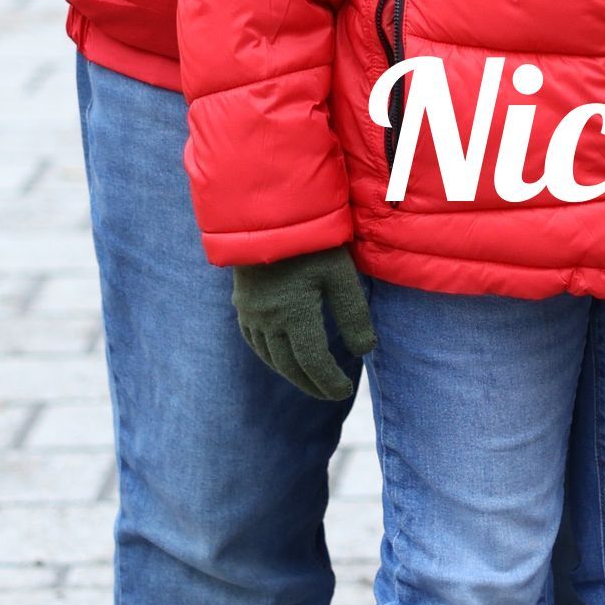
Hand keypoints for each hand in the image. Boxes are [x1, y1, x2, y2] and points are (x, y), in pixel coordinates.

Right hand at [231, 245, 374, 400]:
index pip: (314, 363)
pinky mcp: (241, 302)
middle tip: (329, 393)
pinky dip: (269, 355)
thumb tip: (364, 351)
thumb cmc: (310, 240)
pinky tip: (278, 355)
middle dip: (311, 384)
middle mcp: (268, 320)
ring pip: (269, 356)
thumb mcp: (340, 274)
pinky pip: (253, 340)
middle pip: (289, 366)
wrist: (265, 212)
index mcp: (294, 315)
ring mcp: (251, 312)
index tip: (344, 391)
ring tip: (308, 379)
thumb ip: (353, 315)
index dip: (329, 382)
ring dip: (289, 373)